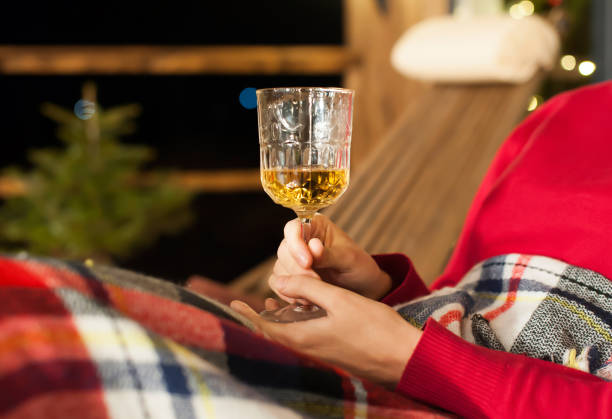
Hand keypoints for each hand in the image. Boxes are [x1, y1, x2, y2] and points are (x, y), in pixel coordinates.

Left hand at [231, 273, 421, 386]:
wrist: (405, 358)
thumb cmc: (374, 327)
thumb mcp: (339, 300)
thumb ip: (307, 288)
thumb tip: (278, 280)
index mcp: (304, 338)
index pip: (264, 328)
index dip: (246, 316)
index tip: (232, 305)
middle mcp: (308, 350)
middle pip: (273, 335)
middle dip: (258, 318)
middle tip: (246, 305)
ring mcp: (321, 355)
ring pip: (288, 337)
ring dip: (277, 322)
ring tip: (268, 306)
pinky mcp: (333, 355)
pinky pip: (304, 340)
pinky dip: (295, 326)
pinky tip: (301, 314)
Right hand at [273, 214, 391, 301]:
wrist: (362, 288)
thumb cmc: (359, 267)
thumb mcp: (349, 258)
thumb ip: (330, 254)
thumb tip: (313, 247)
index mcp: (314, 226)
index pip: (293, 229)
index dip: (296, 245)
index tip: (308, 263)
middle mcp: (300, 240)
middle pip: (284, 250)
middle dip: (298, 270)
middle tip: (317, 283)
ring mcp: (293, 259)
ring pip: (280, 269)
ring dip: (294, 284)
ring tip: (315, 295)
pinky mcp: (290, 277)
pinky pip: (279, 284)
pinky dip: (289, 294)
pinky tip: (306, 301)